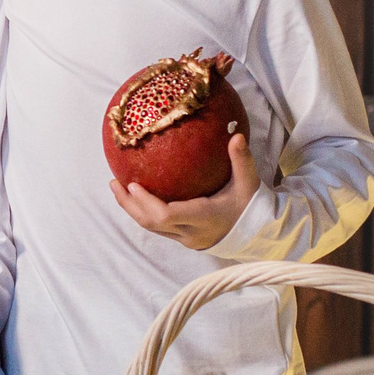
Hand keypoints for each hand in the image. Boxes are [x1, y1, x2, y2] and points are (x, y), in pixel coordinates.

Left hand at [111, 131, 260, 250]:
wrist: (257, 234)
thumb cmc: (251, 206)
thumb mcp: (249, 182)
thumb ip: (241, 160)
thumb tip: (237, 135)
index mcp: (204, 218)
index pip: (168, 215)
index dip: (147, 202)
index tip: (133, 184)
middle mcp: (191, 232)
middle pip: (151, 223)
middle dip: (130, 204)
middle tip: (115, 183)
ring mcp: (185, 239)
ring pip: (151, 227)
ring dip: (132, 209)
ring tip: (118, 187)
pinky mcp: (182, 239)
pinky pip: (157, 227)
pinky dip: (143, 212)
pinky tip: (135, 196)